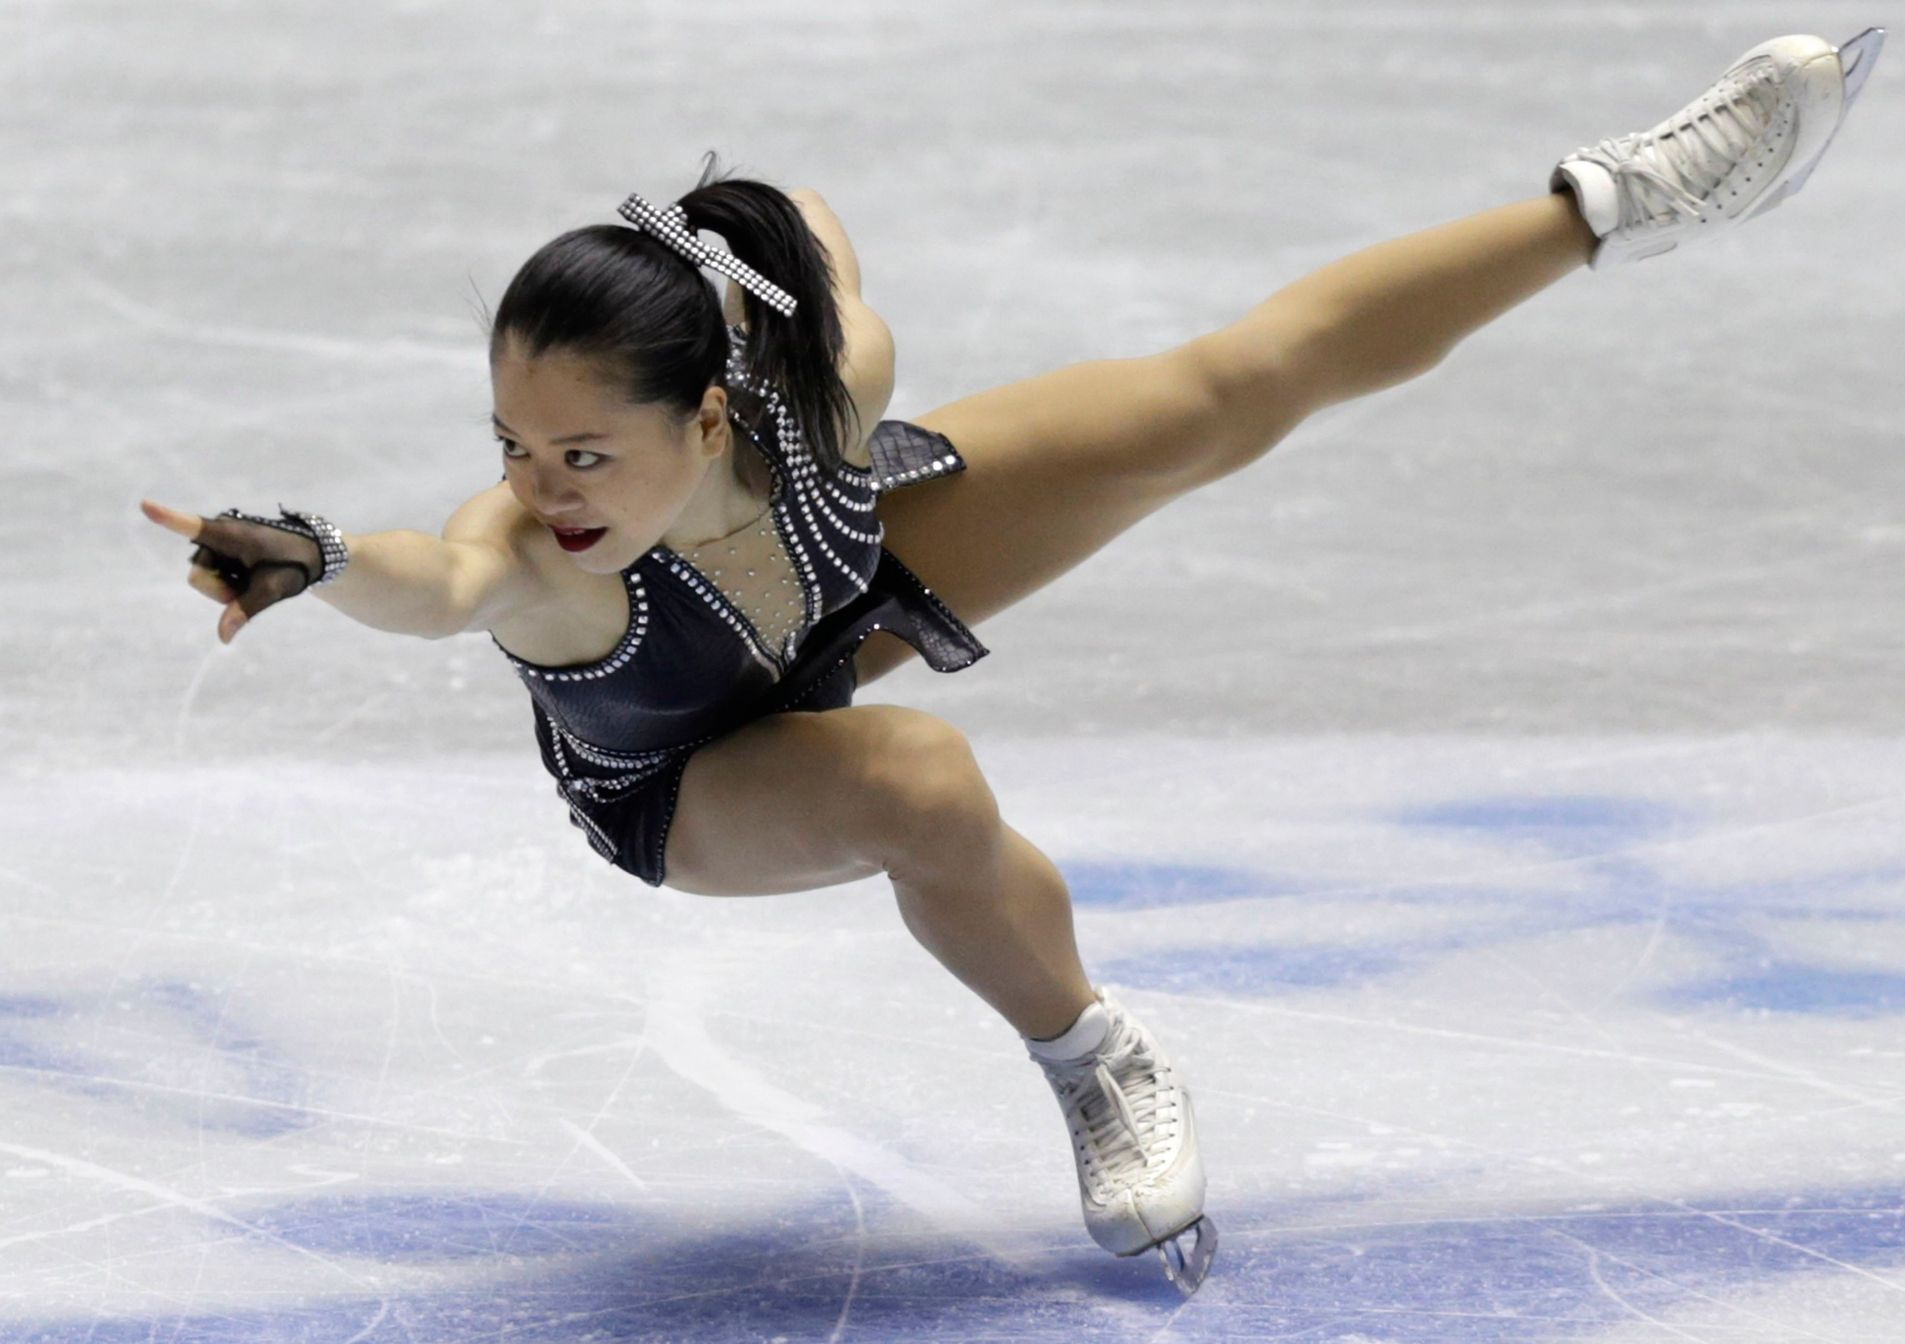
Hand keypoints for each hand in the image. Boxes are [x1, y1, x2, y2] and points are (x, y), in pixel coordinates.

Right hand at [141, 499, 321, 644]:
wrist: (312, 555)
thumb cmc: (293, 566)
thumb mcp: (271, 590)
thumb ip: (244, 610)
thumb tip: (222, 638)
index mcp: (229, 535)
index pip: (192, 526)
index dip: (168, 518)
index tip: (145, 504)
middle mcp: (217, 535)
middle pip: (198, 578)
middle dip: (220, 591)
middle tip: (252, 586)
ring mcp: (216, 544)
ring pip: (203, 581)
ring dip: (226, 588)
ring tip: (254, 578)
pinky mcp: (219, 551)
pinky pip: (212, 578)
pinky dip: (228, 584)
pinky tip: (249, 577)